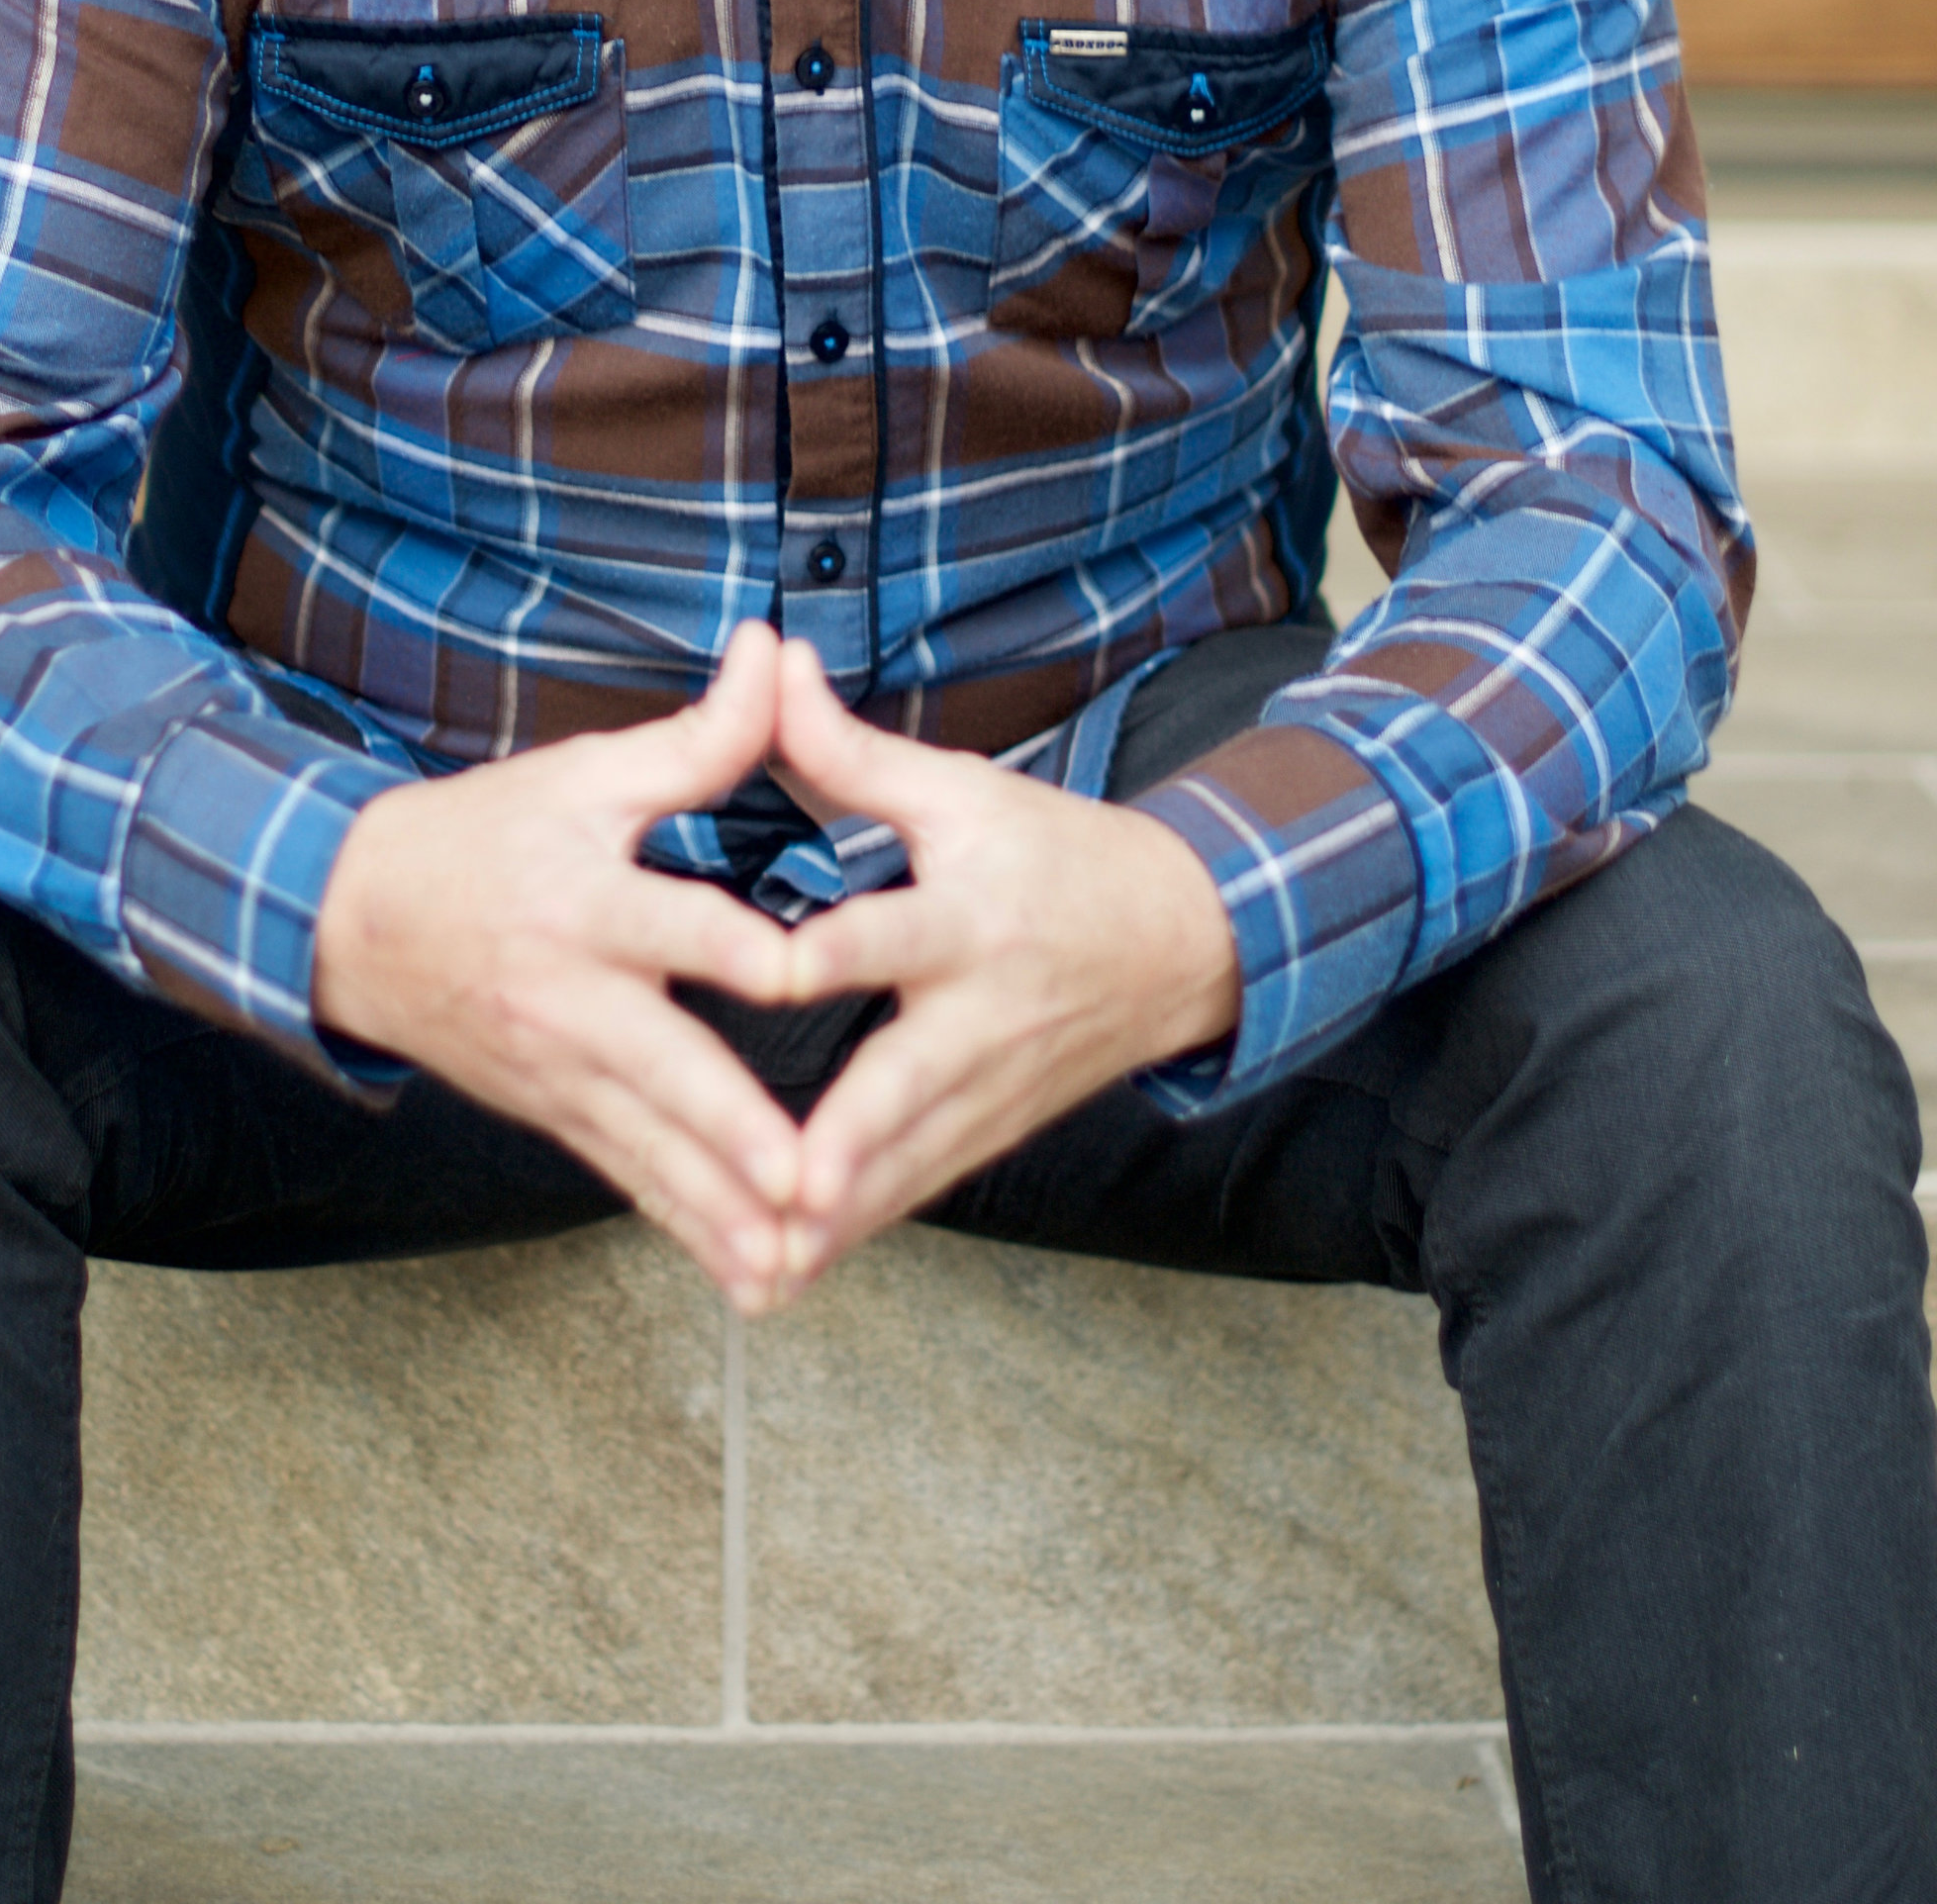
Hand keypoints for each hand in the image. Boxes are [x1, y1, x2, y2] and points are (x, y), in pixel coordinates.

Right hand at [311, 623, 803, 1310]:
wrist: (350, 919)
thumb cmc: (484, 835)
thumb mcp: (584, 773)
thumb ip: (696, 736)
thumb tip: (771, 650)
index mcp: (587, 901)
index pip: (674, 924)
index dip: (740, 948)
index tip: (805, 977)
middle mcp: (572, 997)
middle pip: (665, 1068)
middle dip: (736, 1133)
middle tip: (811, 1183)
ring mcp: (558, 1069)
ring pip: (650, 1146)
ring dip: (721, 1208)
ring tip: (793, 1260)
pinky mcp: (554, 1112)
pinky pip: (627, 1177)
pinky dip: (685, 1228)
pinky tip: (747, 1278)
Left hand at [771, 639, 1240, 1294]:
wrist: (1183, 939)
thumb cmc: (1056, 852)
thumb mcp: (963, 791)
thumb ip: (850, 750)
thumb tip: (771, 661)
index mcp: (969, 920)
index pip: (892, 933)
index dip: (831, 950)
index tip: (771, 973)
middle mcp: (981, 1016)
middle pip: (907, 1086)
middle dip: (849, 1145)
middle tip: (782, 1189)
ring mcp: (991, 1089)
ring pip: (907, 1163)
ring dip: (838, 1218)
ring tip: (758, 1268)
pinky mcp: (991, 1132)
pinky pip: (917, 1189)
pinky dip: (858, 1233)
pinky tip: (785, 1279)